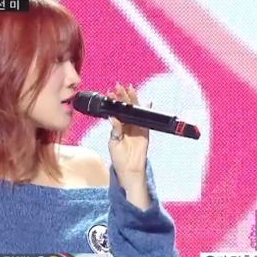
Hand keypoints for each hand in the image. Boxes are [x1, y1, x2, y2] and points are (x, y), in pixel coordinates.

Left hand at [107, 83, 150, 206]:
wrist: (129, 169)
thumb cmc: (119, 158)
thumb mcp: (113, 142)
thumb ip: (115, 129)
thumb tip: (113, 116)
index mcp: (118, 126)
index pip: (116, 110)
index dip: (114, 101)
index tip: (110, 92)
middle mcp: (128, 125)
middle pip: (126, 108)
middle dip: (123, 96)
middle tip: (119, 86)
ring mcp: (137, 128)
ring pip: (136, 111)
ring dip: (134, 100)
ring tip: (131, 89)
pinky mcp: (145, 132)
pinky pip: (147, 120)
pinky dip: (147, 112)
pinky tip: (147, 104)